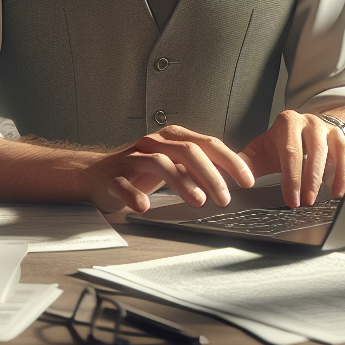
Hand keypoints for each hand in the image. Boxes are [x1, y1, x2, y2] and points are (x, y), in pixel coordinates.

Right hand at [80, 125, 254, 213]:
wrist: (98, 174)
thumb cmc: (142, 170)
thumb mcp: (174, 165)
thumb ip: (199, 169)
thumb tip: (234, 181)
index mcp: (173, 138)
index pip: (207, 143)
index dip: (230, 160)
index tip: (247, 179)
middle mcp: (154, 143)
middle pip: (187, 151)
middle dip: (210, 174)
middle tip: (225, 196)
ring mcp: (133, 158)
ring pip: (160, 163)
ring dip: (181, 182)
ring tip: (197, 201)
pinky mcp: (114, 176)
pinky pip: (124, 183)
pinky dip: (135, 194)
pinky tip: (144, 206)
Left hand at [239, 109, 344, 207]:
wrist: (302, 126)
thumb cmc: (282, 143)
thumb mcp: (262, 149)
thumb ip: (247, 162)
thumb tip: (234, 177)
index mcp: (288, 122)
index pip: (290, 151)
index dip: (291, 178)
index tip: (291, 199)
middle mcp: (311, 122)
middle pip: (315, 150)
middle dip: (312, 180)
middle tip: (308, 202)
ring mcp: (330, 128)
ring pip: (338, 149)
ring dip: (337, 175)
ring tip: (332, 197)